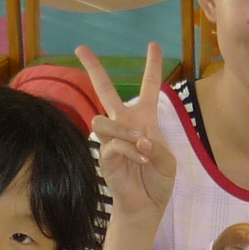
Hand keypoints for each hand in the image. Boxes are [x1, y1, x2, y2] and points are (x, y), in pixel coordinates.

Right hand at [76, 43, 175, 222]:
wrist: (147, 205)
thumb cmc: (158, 180)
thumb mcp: (168, 160)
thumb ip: (156, 146)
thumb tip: (138, 139)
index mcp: (145, 119)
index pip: (148, 86)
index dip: (152, 65)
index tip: (154, 44)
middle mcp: (125, 124)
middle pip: (105, 90)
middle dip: (93, 68)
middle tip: (80, 47)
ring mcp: (112, 139)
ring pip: (104, 120)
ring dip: (125, 132)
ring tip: (142, 148)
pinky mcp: (105, 156)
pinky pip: (113, 144)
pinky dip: (131, 151)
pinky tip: (141, 159)